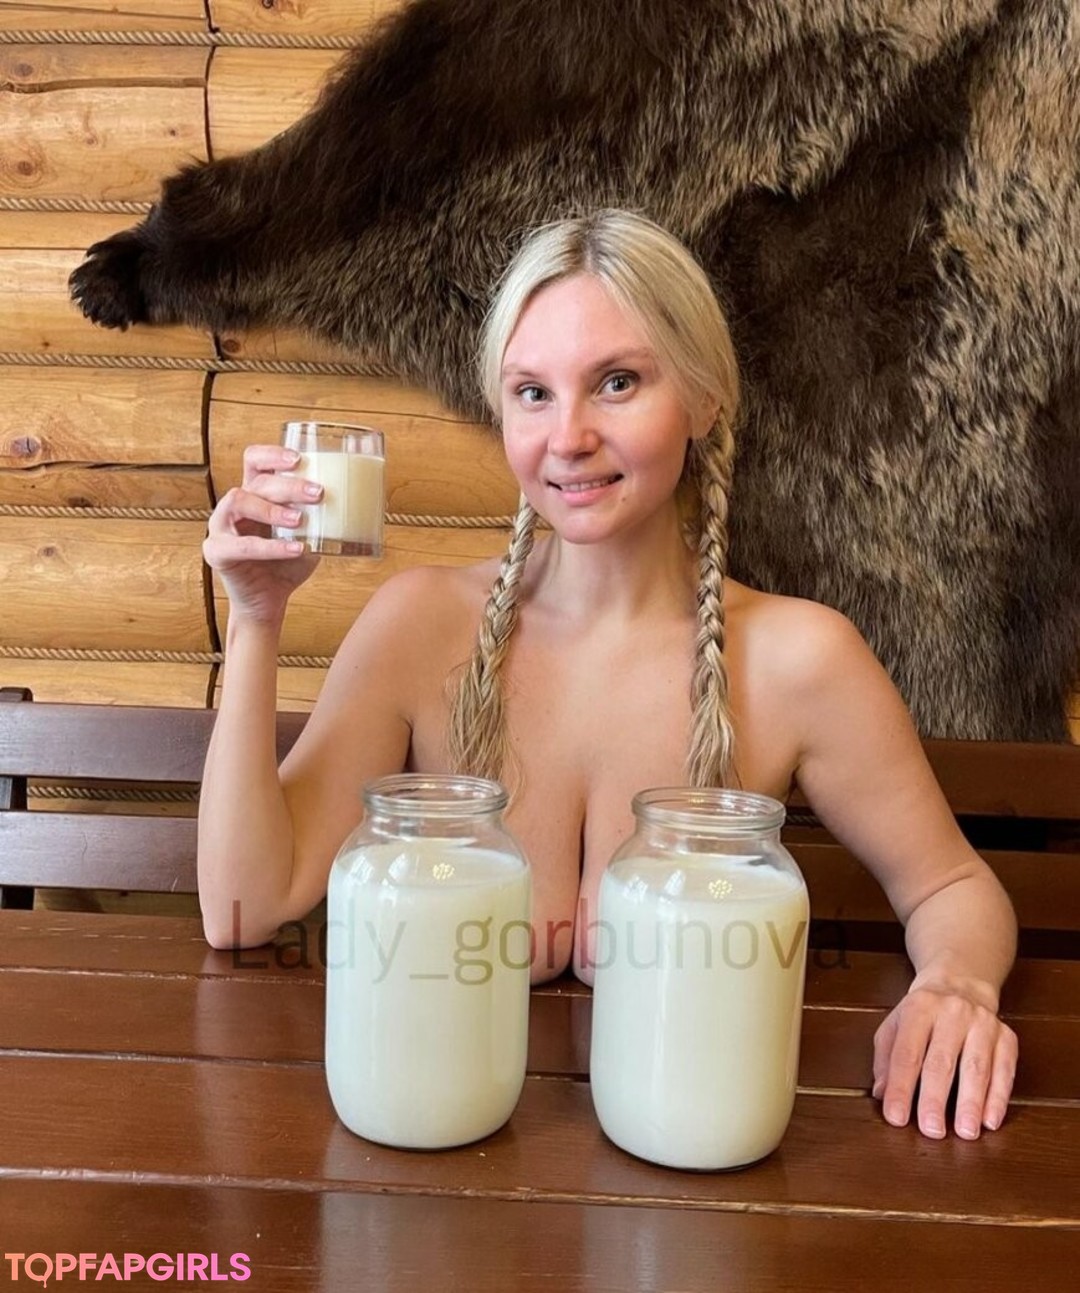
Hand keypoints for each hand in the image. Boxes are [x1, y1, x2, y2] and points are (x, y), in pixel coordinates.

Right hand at [202, 444, 321, 623]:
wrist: (270, 601)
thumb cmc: (288, 564)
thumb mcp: (309, 536)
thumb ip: (321, 519)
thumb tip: (358, 503)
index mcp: (254, 494)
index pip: (254, 460)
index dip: (272, 454)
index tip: (299, 459)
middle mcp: (234, 505)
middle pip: (256, 481)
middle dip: (288, 485)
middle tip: (317, 493)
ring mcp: (220, 526)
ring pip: (239, 501)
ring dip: (272, 508)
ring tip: (300, 519)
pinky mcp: (217, 552)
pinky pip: (241, 545)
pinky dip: (271, 546)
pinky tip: (296, 549)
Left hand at [872, 976, 1017, 1139]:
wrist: (961, 983)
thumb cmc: (922, 1013)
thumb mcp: (894, 1025)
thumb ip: (885, 1059)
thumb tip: (882, 1094)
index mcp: (918, 1009)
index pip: (906, 1053)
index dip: (900, 1087)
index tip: (896, 1117)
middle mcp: (952, 1013)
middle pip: (942, 1061)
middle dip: (935, 1098)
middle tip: (931, 1130)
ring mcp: (982, 1024)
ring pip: (976, 1067)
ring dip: (971, 1102)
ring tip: (965, 1132)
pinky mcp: (1006, 1036)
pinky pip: (1005, 1069)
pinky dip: (999, 1097)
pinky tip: (991, 1119)